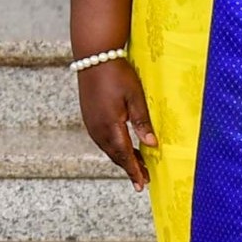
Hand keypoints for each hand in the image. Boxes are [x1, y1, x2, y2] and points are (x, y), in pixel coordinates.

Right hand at [78, 59, 157, 187]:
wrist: (94, 57)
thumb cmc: (117, 74)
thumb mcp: (135, 97)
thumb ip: (142, 122)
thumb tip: (152, 145)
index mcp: (110, 126)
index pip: (124, 155)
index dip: (134, 170)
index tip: (142, 185)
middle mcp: (97, 128)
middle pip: (115, 155)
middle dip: (129, 167)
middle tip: (144, 179)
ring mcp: (91, 123)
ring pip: (108, 148)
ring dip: (122, 157)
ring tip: (136, 165)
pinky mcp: (89, 116)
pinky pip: (102, 139)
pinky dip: (113, 147)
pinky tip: (122, 146)